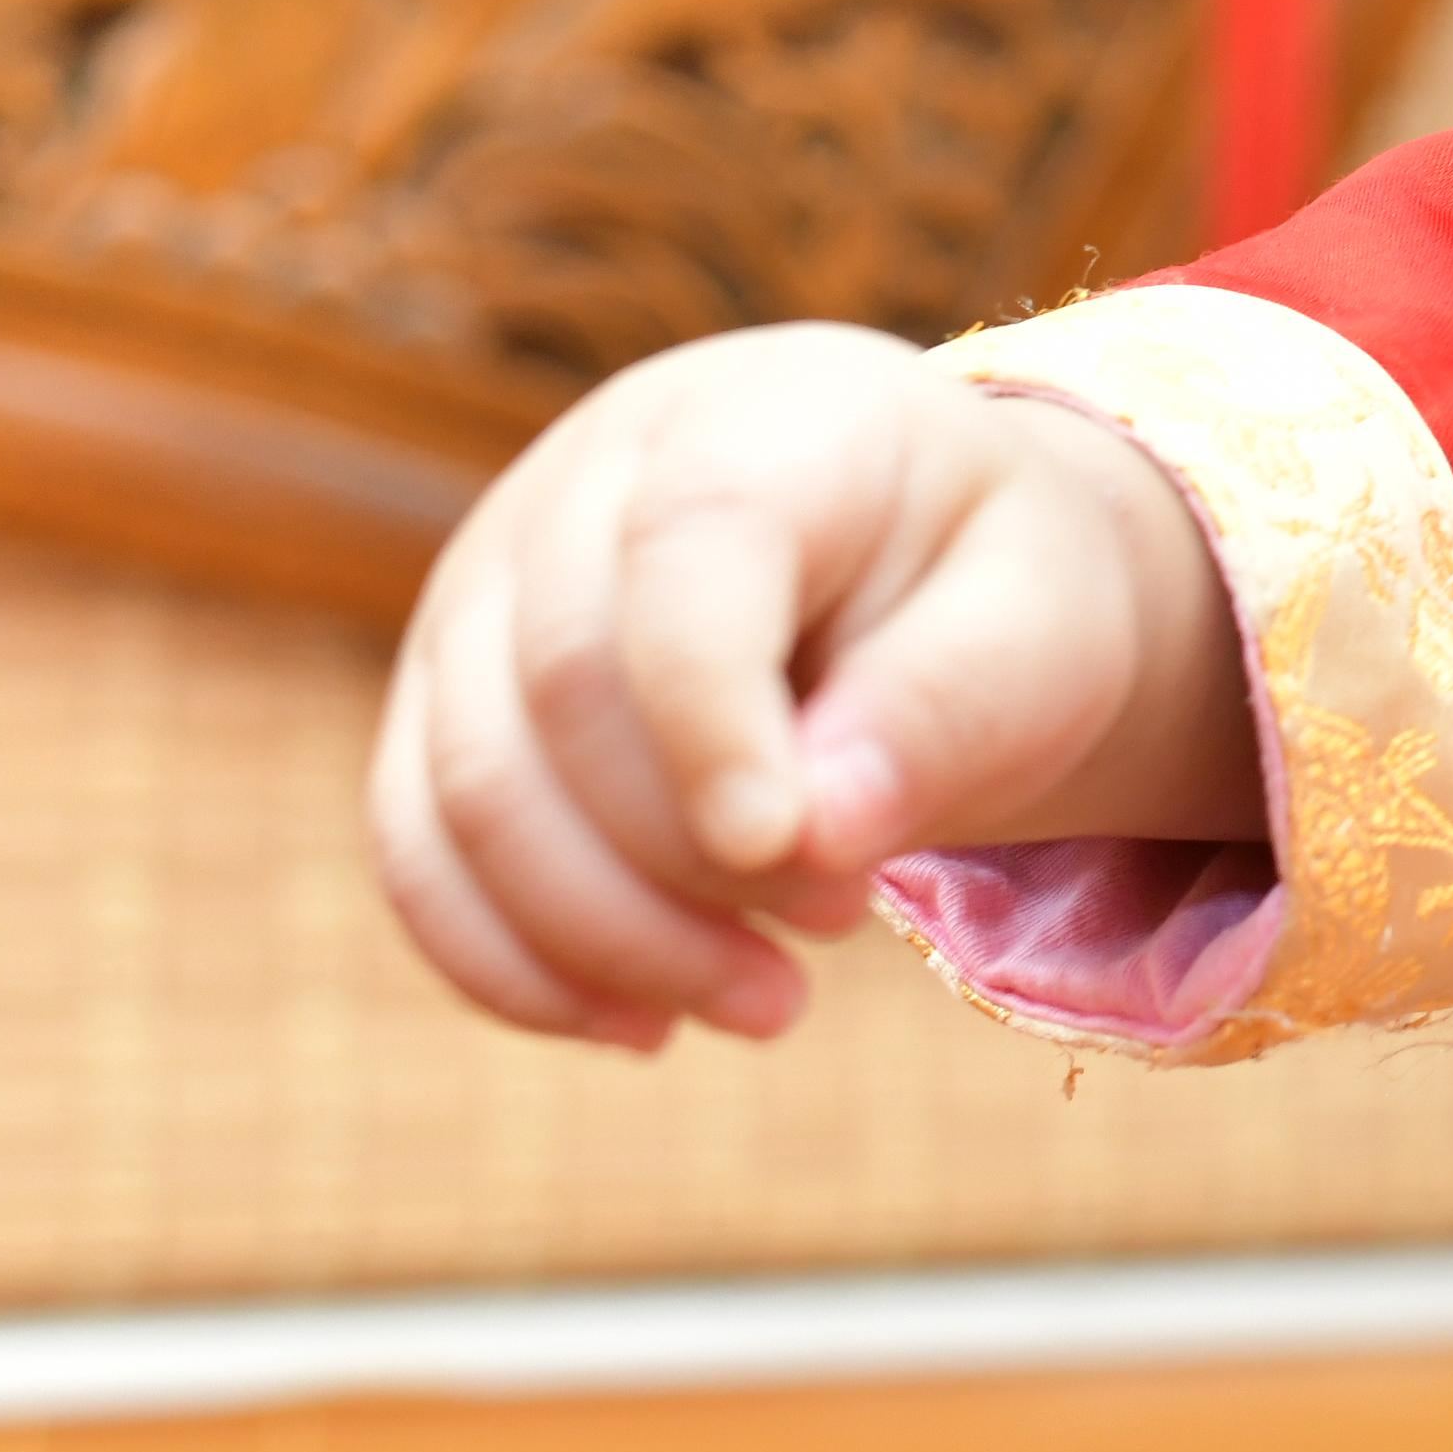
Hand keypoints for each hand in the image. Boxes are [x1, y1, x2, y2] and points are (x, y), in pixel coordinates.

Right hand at [367, 322, 1256, 1049]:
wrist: (907, 565)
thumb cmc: (984, 588)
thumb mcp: (1035, 623)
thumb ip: (946, 706)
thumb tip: (812, 836)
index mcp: (750, 423)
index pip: (687, 556)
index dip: (713, 719)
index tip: (795, 855)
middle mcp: (578, 487)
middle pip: (562, 695)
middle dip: (692, 858)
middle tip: (842, 929)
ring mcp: (481, 590)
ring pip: (466, 791)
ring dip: (607, 939)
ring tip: (771, 1005)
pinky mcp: (439, 702)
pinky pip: (417, 850)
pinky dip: (513, 964)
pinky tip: (640, 1027)